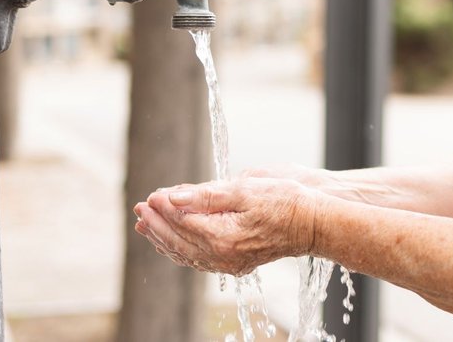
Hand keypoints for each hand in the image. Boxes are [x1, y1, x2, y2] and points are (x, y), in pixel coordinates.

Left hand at [134, 177, 319, 275]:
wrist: (313, 223)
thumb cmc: (284, 201)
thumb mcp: (244, 190)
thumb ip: (206, 196)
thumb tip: (172, 198)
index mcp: (222, 237)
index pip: (181, 221)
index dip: (163, 206)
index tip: (151, 194)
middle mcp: (222, 255)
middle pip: (178, 241)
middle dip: (156, 224)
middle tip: (139, 208)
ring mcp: (229, 262)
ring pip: (186, 253)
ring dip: (163, 238)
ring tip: (145, 225)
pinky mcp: (235, 262)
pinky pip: (198, 259)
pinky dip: (181, 248)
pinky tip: (172, 241)